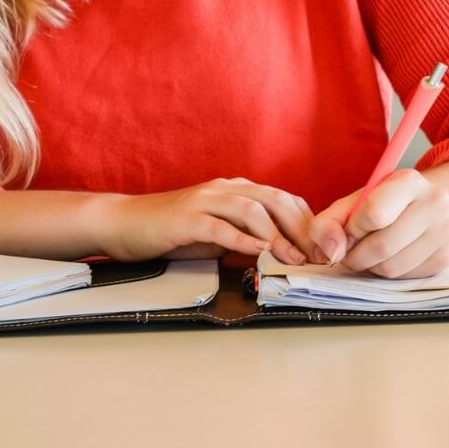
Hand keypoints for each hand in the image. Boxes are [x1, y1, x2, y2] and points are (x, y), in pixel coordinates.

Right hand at [102, 178, 318, 264]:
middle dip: (301, 227)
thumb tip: (280, 252)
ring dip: (276, 235)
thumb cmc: (172, 230)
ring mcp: (205, 200)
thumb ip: (244, 235)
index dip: (307, 222)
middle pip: (274, 200)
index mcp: (235, 190)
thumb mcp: (216, 232)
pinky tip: (257, 251)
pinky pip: (219, 226)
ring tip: (293, 258)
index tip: (323, 248)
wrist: (125, 221)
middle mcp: (224, 189)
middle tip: (317, 256)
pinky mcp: (186, 218)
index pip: (282, 199)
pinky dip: (241, 238)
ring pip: (251, 209)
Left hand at [309, 169, 448, 278]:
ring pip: (392, 267)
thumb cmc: (384, 202)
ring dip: (370, 267)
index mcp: (408, 180)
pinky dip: (387, 272)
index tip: (349, 229)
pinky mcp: (445, 258)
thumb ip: (330, 222)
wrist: (426, 206)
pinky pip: (404, 277)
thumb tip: (330, 252)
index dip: (353, 228)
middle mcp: (434, 203)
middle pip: (381, 246)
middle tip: (349, 251)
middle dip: (356, 256)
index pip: (374, 213)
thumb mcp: (354, 201)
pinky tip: (387, 257)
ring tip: (368, 252)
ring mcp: (444, 232)